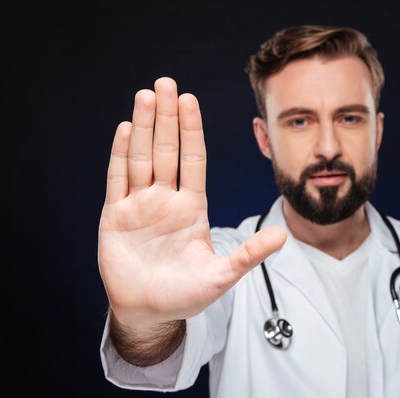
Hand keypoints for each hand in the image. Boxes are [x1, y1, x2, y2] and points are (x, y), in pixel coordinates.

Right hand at [97, 77, 285, 333]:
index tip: (191, 101)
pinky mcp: (116, 217)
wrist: (150, 313)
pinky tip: (126, 129)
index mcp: (192, 207)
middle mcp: (166, 199)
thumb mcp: (221, 275)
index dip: (192, 130)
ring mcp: (140, 205)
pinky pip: (118, 180)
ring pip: (142, 157)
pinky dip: (121, 155)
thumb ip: (249, 254)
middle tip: (166, 83)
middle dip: (167, 117)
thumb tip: (283, 236)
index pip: (193, 160)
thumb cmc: (186, 295)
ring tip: (146, 95)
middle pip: (167, 150)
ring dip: (144, 127)